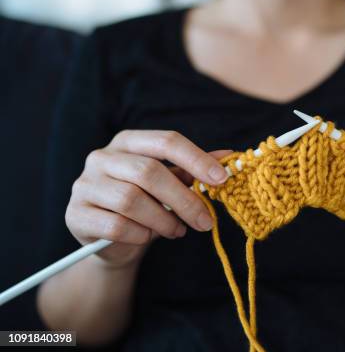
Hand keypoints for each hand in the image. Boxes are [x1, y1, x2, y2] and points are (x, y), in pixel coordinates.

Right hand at [66, 130, 231, 268]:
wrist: (114, 242)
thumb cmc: (147, 206)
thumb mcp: (172, 184)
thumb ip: (194, 170)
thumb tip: (229, 156)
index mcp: (128, 142)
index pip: (165, 141)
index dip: (196, 158)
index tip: (222, 178)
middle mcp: (101, 157)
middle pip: (149, 172)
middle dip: (184, 199)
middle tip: (205, 221)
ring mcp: (84, 185)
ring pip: (132, 200)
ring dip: (163, 220)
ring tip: (176, 230)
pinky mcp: (76, 214)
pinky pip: (116, 225)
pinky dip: (140, 234)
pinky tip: (147, 237)